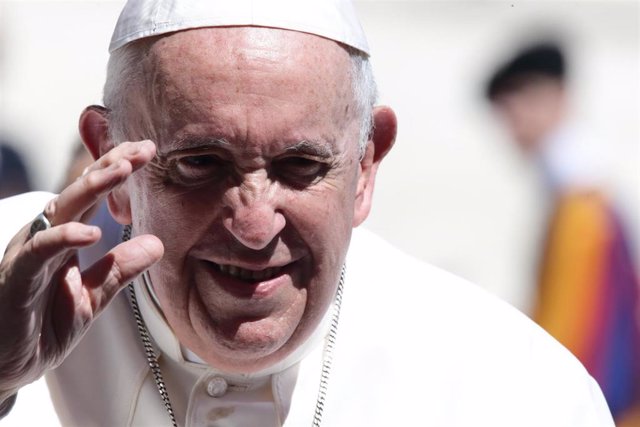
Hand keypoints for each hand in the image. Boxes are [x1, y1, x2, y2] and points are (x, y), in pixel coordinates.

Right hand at [0, 140, 163, 402]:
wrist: (5, 366)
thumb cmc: (42, 326)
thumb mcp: (92, 297)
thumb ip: (119, 270)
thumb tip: (157, 243)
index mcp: (64, 239)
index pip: (94, 197)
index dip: (118, 171)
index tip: (148, 151)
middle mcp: (46, 237)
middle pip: (80, 192)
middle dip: (111, 166)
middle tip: (144, 148)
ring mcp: (30, 254)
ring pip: (60, 211)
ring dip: (92, 187)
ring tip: (123, 169)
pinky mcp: (17, 278)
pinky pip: (38, 251)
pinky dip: (62, 238)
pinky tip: (90, 232)